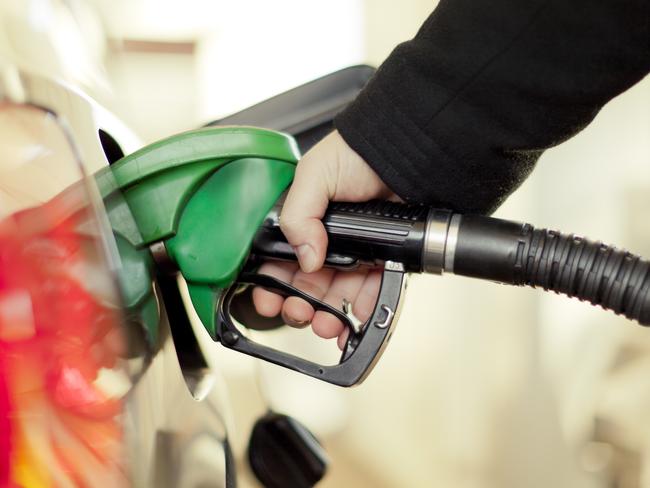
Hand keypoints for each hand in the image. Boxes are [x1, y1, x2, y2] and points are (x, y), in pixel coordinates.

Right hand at [252, 130, 397, 347]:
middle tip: (298, 313)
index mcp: (303, 221)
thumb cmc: (358, 152)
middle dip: (298, 305)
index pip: (279, 260)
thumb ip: (298, 214)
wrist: (404, 151)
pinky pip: (370, 290)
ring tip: (325, 324)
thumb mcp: (314, 174)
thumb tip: (305, 258)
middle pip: (306, 284)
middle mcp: (326, 239)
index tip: (269, 301)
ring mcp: (354, 251)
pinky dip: (361, 308)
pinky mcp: (382, 258)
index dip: (272, 284)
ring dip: (327, 315)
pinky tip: (354, 318)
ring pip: (335, 293)